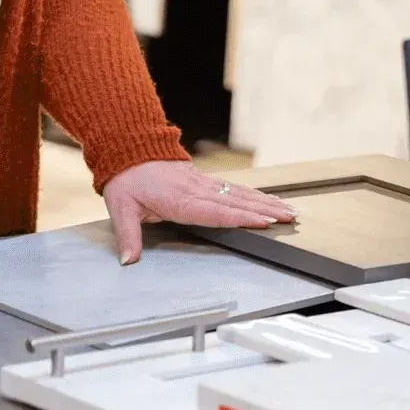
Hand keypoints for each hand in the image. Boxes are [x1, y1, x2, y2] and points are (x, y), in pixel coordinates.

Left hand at [104, 162, 296, 265]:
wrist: (129, 150)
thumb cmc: (127, 180)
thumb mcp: (120, 208)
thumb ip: (128, 236)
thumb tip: (128, 260)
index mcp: (180, 200)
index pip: (215, 212)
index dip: (240, 217)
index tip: (262, 221)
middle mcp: (197, 191)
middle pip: (237, 202)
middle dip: (265, 210)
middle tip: (288, 217)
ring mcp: (204, 184)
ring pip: (241, 194)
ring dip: (267, 202)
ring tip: (288, 210)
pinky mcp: (206, 182)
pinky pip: (235, 189)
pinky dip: (256, 195)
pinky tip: (270, 199)